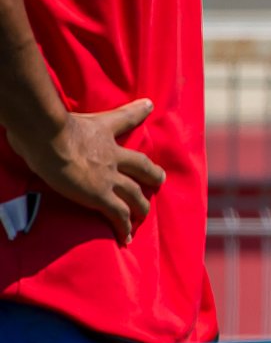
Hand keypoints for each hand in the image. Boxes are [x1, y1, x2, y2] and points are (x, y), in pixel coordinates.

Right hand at [4, 99, 164, 244]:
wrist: (50, 138)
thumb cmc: (50, 125)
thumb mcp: (63, 113)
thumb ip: (58, 115)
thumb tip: (40, 115)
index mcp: (104, 132)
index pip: (125, 118)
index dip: (138, 111)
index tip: (148, 106)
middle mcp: (113, 155)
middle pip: (141, 165)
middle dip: (152, 173)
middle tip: (160, 180)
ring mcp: (108, 176)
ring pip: (134, 193)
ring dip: (140, 205)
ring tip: (143, 214)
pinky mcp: (99, 195)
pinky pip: (118, 214)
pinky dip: (124, 226)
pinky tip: (126, 236)